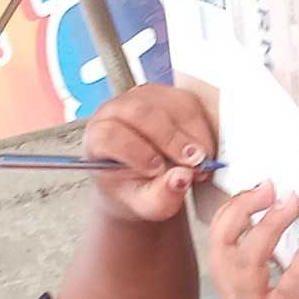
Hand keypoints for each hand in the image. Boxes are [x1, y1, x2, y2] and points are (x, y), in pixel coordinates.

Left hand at [81, 82, 219, 223]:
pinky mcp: (168, 95)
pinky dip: (201, 129)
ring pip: (170, 105)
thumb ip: (160, 197)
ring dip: (192, 135)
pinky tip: (201, 151)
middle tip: (193, 165)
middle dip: (172, 139)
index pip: (110, 135)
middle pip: (142, 113)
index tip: (158, 170)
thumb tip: (182, 178)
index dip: (136, 151)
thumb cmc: (134, 189)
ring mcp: (143, 98)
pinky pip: (189, 104)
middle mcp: (116, 110)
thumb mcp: (144, 204)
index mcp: (98, 137)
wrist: (141, 179)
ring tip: (200, 163)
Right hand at [210, 184, 298, 298]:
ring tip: (290, 204)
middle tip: (269, 186)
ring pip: (248, 263)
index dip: (234, 213)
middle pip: (224, 245)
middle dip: (243, 210)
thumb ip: (287, 292)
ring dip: (269, 229)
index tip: (256, 189)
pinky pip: (285, 295)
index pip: (220, 245)